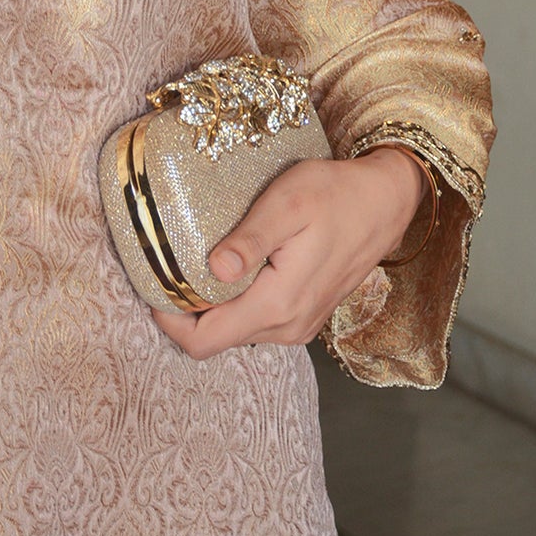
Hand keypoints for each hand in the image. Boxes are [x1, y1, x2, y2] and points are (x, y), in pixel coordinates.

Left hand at [151, 147, 424, 358]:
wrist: (383, 202)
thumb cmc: (334, 193)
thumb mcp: (287, 204)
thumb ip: (250, 239)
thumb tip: (215, 268)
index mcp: (278, 305)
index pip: (205, 341)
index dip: (169, 320)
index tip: (151, 282)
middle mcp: (287, 327)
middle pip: (216, 338)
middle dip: (184, 309)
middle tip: (165, 263)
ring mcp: (297, 325)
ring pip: (234, 330)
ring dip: (209, 304)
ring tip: (192, 258)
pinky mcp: (303, 315)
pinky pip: (254, 319)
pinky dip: (233, 300)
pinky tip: (227, 264)